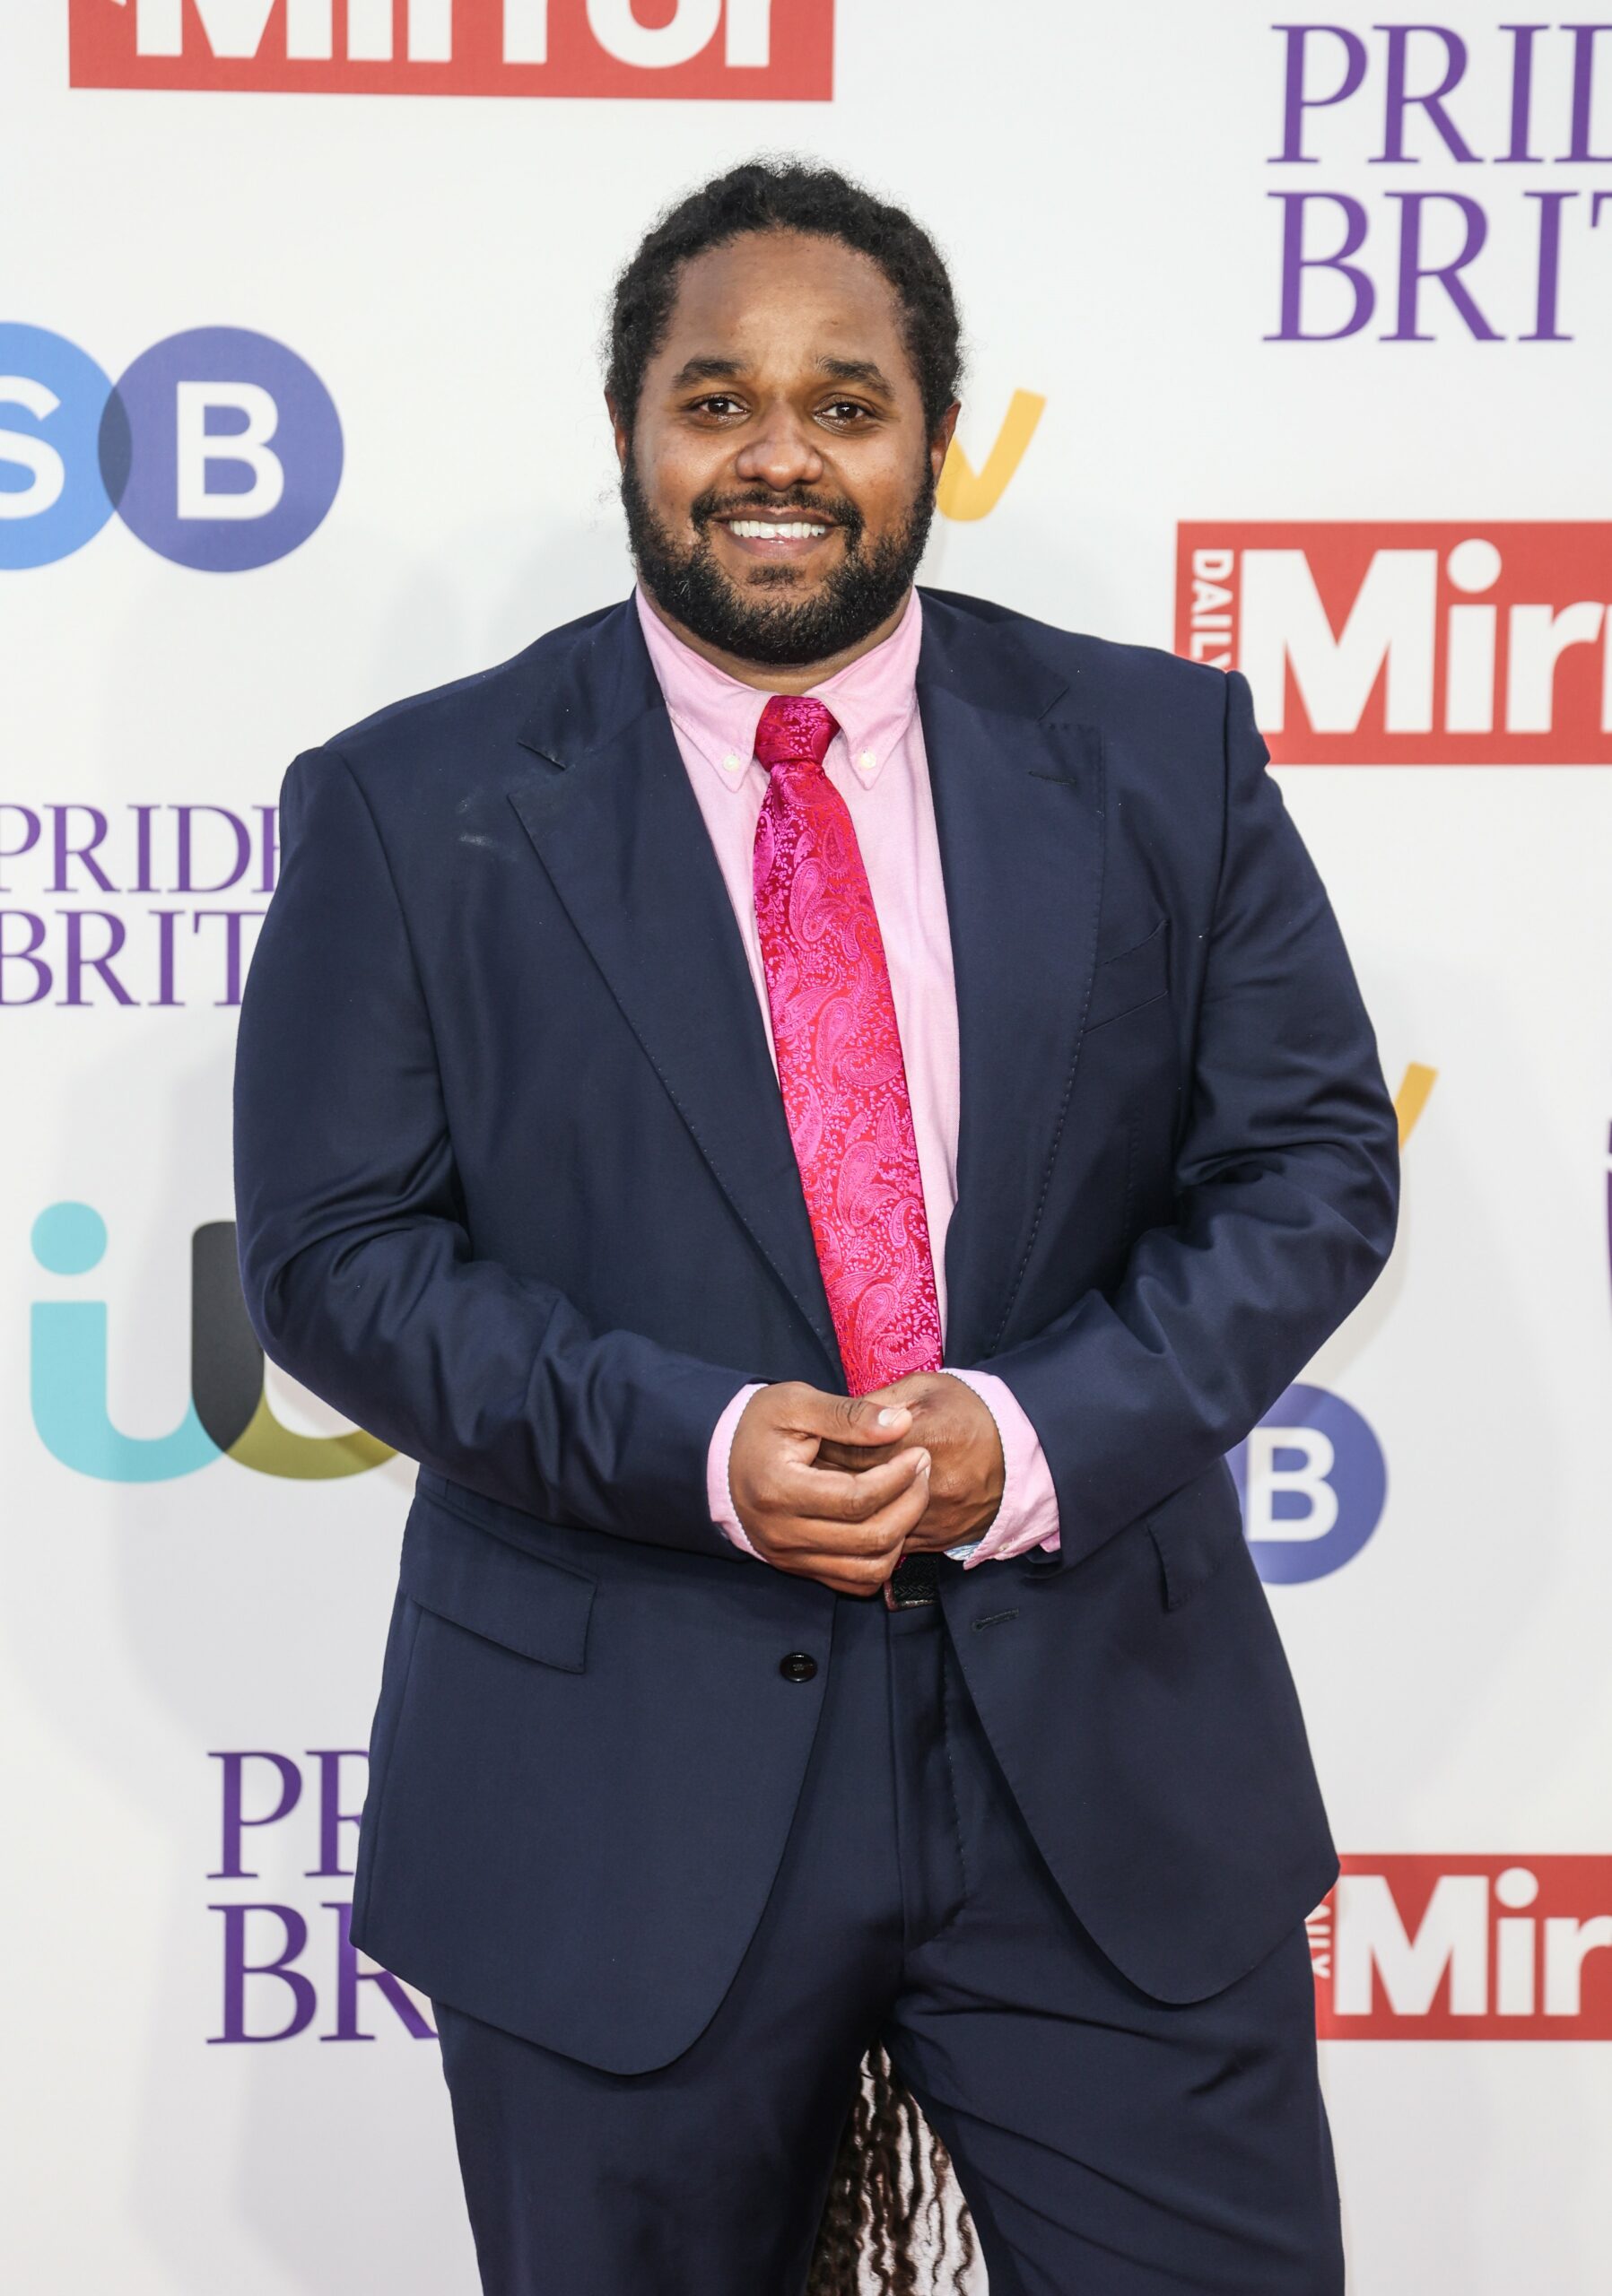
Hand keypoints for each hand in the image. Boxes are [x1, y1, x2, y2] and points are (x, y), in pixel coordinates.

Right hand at [728, 1383, 931, 1596]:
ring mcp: (790, 1557)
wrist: (719, 1458)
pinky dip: (881, 1559)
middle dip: (910, 1504)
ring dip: (902, 1535)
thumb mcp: (797, 1403)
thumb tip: (902, 1424)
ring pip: (868, 1570)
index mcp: (779, 1490)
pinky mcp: (798, 1568)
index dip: (898, 1478)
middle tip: (923, 1471)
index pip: (856, 1499)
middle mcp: (783, 1534)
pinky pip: (853, 1582)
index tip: (919, 1453)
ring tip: (910, 1496)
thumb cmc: (759, 1424)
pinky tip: (889, 1523)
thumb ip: (849, 1415)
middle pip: (869, 1539)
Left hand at [816, 1372, 1003, 1553]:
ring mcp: (936, 1517)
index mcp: (922, 1438)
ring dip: (848, 1514)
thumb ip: (880, 1402)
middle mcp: (929, 1483)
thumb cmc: (969, 1408)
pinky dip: (874, 1531)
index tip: (806, 1446)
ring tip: (826, 1497)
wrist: (1024, 1449)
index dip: (823, 1448)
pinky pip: (896, 1545)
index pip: (854, 1451)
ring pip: (874, 1524)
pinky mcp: (942, 1540)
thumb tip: (838, 1416)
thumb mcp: (925, 1387)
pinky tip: (860, 1516)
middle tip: (806, 1473)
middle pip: (858, 1492)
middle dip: (827, 1483)